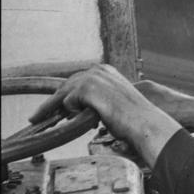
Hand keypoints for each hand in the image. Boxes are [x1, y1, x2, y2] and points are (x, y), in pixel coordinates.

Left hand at [29, 64, 181, 166]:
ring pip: (65, 90)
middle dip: (55, 98)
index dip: (69, 94)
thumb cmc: (146, 120)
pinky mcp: (91, 89)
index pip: (82, 81)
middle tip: (40, 114)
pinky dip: (67, 111)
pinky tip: (69, 120)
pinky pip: (69, 100)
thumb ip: (112, 105)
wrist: (153, 123)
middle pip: (70, 82)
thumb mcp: (126, 107)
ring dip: (52, 105)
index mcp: (111, 74)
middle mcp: (102, 71)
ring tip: (40, 117)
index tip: (60, 105)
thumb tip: (99, 116)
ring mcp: (96, 78)